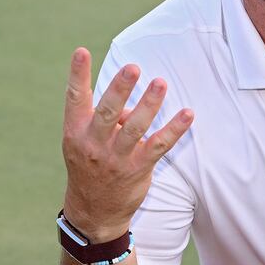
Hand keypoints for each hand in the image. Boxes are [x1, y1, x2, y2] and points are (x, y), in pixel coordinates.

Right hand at [60, 47, 193, 241]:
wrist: (94, 212)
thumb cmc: (90, 165)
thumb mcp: (84, 142)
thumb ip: (106, 118)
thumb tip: (134, 104)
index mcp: (75, 132)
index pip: (75, 99)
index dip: (77, 75)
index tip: (81, 51)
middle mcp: (94, 144)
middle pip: (108, 112)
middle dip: (120, 89)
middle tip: (133, 68)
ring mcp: (116, 158)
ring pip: (135, 127)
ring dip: (150, 104)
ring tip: (161, 83)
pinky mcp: (138, 168)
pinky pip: (159, 145)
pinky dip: (175, 129)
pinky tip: (188, 114)